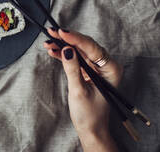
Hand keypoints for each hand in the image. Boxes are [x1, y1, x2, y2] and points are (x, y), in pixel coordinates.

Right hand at [43, 29, 122, 151]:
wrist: (90, 129)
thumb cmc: (89, 114)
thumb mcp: (79, 91)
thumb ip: (73, 69)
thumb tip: (66, 49)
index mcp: (111, 69)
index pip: (92, 48)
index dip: (76, 38)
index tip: (62, 32)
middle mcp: (106, 65)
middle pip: (85, 46)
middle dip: (67, 39)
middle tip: (52, 32)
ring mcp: (96, 67)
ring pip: (78, 50)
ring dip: (63, 46)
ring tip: (48, 42)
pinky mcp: (88, 70)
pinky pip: (75, 58)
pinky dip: (64, 54)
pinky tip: (52, 50)